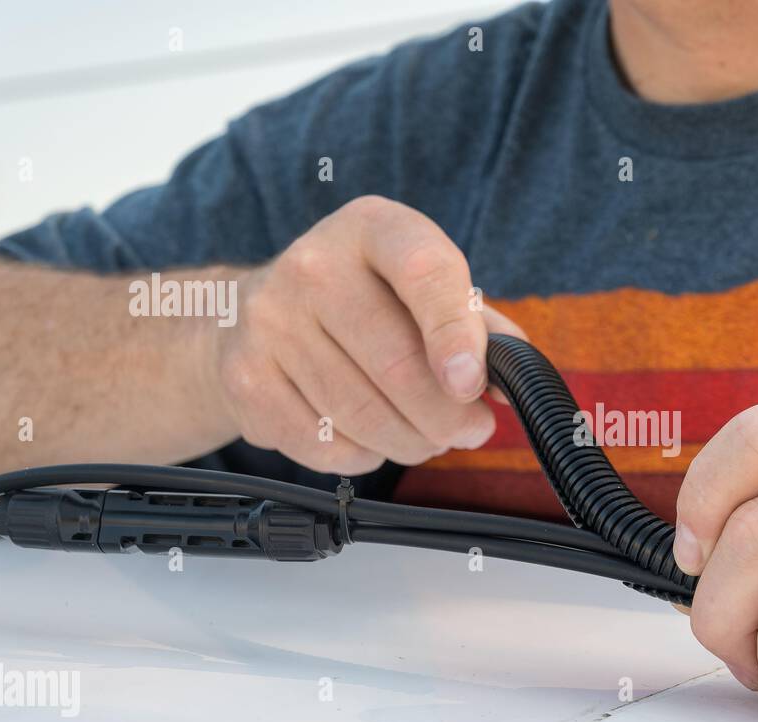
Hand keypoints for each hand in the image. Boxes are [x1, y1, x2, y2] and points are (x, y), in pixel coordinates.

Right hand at [203, 195, 525, 473]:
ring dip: (413, 442)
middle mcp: (311, 267)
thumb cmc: (360, 300)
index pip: (424, 272)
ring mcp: (269, 324)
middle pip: (396, 364)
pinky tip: (371, 436)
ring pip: (365, 415)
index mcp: (371, 229)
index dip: (455, 333)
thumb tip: (511, 375)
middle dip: (448, 415)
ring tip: (427, 436)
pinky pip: (327, 446)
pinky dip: (365, 456)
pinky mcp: (246, 382)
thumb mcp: (418, 284)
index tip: (473, 383)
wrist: (246, 315)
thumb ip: (474, 323)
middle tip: (471, 430)